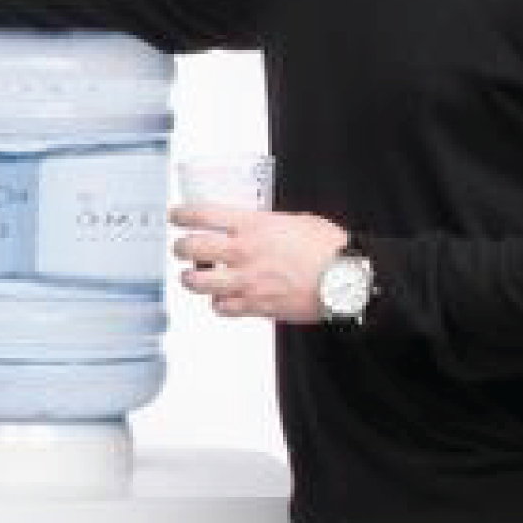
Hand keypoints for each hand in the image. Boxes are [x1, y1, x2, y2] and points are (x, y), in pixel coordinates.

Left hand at [172, 202, 347, 322]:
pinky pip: (221, 307)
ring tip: (192, 277)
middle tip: (181, 247)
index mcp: (254, 226)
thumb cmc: (329, 249)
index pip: (203, 215)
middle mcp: (245, 252)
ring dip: (190, 279)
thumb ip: (268, 224)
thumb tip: (255, 225)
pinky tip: (222, 298)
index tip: (176, 216)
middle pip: (192, 248)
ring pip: (198, 282)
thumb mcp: (295, 221)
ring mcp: (247, 281)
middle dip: (180, 248)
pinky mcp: (255, 306)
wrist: (346, 280)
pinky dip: (218, 303)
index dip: (182, 215)